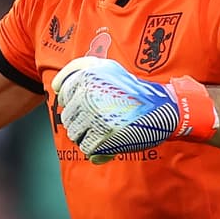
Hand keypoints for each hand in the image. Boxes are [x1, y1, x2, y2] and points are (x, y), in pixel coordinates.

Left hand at [51, 56, 217, 163]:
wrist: (165, 108)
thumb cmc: (135, 89)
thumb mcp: (108, 68)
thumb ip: (79, 70)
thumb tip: (54, 88)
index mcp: (87, 75)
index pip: (63, 93)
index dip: (77, 102)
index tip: (95, 102)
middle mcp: (88, 94)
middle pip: (67, 116)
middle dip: (82, 122)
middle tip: (105, 119)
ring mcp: (95, 115)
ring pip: (74, 134)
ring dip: (88, 136)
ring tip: (107, 131)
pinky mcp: (103, 135)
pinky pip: (87, 148)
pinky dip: (96, 150)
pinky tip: (111, 142)